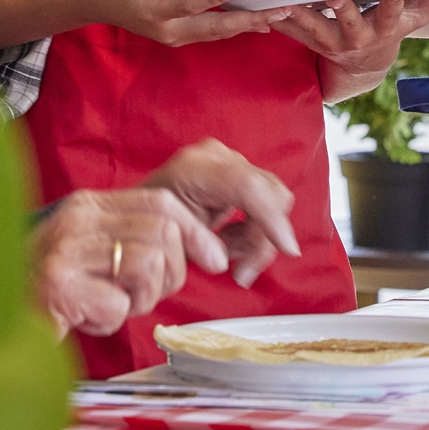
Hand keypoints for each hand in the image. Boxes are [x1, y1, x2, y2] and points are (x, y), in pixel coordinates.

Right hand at [31, 186, 230, 335]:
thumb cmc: (50, 291)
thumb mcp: (95, 253)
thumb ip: (134, 239)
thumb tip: (201, 248)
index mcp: (87, 205)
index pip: (161, 202)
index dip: (196, 232)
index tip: (215, 259)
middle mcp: (76, 220)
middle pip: (164, 233)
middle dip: (172, 272)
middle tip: (145, 295)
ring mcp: (65, 251)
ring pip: (149, 267)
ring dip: (141, 300)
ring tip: (111, 305)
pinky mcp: (59, 286)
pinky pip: (119, 305)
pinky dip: (111, 321)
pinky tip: (87, 319)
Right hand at [76, 0, 292, 45]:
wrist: (95, 2)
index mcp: (154, 12)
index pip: (188, 4)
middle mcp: (168, 31)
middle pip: (214, 28)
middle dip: (248, 20)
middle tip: (279, 12)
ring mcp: (175, 36)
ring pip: (217, 33)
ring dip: (247, 25)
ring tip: (276, 17)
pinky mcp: (179, 35)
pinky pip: (212, 32)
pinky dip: (235, 27)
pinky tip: (255, 22)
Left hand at [143, 138, 301, 287]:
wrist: (140, 212)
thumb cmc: (150, 226)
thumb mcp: (173, 239)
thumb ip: (204, 247)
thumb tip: (237, 268)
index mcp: (196, 168)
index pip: (248, 186)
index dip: (271, 218)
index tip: (288, 250)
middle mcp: (218, 157)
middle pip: (269, 194)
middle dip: (264, 238)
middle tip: (241, 272)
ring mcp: (229, 161)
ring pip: (273, 200)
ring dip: (258, 236)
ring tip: (229, 254)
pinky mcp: (237, 171)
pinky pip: (265, 201)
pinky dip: (254, 228)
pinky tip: (229, 240)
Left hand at [272, 0, 428, 78]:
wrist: (364, 67)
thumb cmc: (390, 31)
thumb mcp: (414, 20)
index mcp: (382, 29)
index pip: (391, 13)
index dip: (392, 2)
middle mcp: (356, 37)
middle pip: (348, 22)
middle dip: (342, 8)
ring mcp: (331, 42)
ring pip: (313, 29)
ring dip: (298, 15)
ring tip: (284, 1)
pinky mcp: (310, 42)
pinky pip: (292, 32)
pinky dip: (277, 20)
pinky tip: (263, 6)